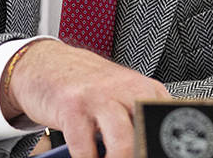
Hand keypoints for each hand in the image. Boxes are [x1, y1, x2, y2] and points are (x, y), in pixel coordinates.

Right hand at [1, 40, 170, 157]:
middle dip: (140, 154)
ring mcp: (98, 96)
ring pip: (123, 145)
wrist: (47, 64)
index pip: (166, 124)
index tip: (151, 152)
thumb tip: (151, 147)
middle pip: (147, 136)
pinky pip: (85, 150)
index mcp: (146, 89)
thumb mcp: (122, 95)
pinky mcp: (72, 107)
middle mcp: (126, 89)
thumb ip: (139, 119)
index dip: (159, 147)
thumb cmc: (88, 86)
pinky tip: (87, 157)